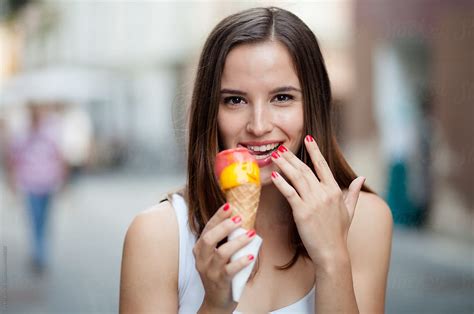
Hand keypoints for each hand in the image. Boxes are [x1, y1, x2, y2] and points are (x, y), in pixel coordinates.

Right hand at [193, 203, 255, 312]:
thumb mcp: (217, 255)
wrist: (216, 301)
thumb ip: (224, 240)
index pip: (207, 228)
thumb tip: (241, 219)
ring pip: (221, 253)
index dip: (218, 216)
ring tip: (250, 234)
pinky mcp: (219, 281)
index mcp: (200, 249)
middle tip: (239, 218)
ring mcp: (209, 271)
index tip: (229, 205)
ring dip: (237, 242)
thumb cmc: (220, 272)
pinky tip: (251, 255)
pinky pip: (230, 270)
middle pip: (209, 238)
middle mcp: (202, 258)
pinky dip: (241, 261)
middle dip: (224, 226)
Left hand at [270, 135, 365, 267]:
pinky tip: (274, 175)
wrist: (332, 252)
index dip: (314, 151)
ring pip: (296, 177)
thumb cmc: (339, 233)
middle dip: (291, 156)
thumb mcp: (350, 210)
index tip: (307, 138)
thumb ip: (354, 192)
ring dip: (284, 165)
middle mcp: (324, 193)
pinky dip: (281, 183)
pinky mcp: (302, 211)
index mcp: (335, 190)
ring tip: (275, 155)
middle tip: (280, 147)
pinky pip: (289, 193)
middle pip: (305, 169)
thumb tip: (361, 178)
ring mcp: (313, 202)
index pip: (323, 165)